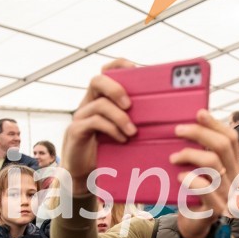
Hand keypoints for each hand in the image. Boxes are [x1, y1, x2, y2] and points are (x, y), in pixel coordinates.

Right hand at [61, 59, 136, 189]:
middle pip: (97, 80)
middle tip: (130, 104)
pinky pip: (94, 122)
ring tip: (132, 131)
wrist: (83, 172)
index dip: (119, 65)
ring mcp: (81, 116)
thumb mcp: (122, 130)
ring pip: (100, 104)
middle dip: (117, 89)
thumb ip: (133, 118)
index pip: (106, 72)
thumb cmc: (105, 149)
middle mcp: (88, 103)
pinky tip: (122, 138)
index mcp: (100, 98)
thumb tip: (162, 113)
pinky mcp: (76, 130)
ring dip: (120, 116)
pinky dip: (111, 129)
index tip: (136, 69)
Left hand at [171, 110, 238, 237]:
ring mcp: (227, 194)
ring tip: (173, 157)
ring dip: (190, 155)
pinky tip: (179, 177)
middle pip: (222, 146)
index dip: (215, 124)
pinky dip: (191, 179)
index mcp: (233, 166)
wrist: (196, 229)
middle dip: (199, 133)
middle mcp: (234, 178)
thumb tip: (188, 127)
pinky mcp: (216, 209)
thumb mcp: (199, 172)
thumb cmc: (194, 197)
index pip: (232, 138)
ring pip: (214, 164)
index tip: (198, 112)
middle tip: (178, 130)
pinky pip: (206, 189)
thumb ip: (200, 153)